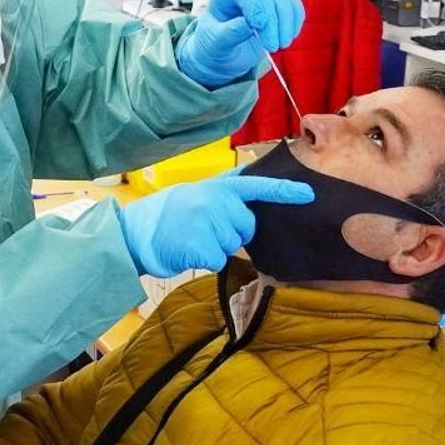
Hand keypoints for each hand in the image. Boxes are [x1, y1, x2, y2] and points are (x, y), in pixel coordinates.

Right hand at [117, 175, 312, 276]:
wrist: (134, 233)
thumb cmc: (166, 214)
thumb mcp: (196, 192)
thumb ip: (223, 190)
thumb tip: (248, 184)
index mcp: (217, 187)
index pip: (257, 186)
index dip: (284, 191)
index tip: (309, 194)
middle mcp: (216, 201)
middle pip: (247, 226)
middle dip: (232, 232)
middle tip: (203, 228)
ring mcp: (210, 223)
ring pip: (233, 245)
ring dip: (216, 247)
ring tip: (191, 237)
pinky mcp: (203, 246)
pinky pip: (219, 260)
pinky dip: (205, 260)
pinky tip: (188, 250)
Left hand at [175, 0, 305, 88]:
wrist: (222, 57)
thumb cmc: (214, 48)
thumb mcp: (215, 44)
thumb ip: (229, 33)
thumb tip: (247, 24)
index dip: (255, 6)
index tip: (259, 27)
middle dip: (274, 23)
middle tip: (272, 47)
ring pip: (285, 1)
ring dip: (287, 24)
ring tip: (281, 46)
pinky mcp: (278, 10)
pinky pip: (294, 8)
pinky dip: (295, 23)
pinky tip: (287, 39)